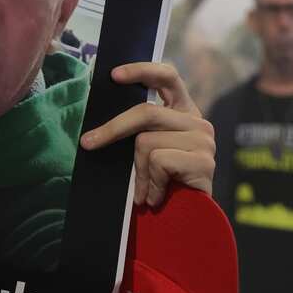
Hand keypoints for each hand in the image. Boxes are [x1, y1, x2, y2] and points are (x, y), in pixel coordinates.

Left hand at [79, 62, 215, 206]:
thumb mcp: (148, 150)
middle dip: (112, 129)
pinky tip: (156, 197)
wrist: (188, 221)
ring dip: (138, 172)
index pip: (168, 76)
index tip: (113, 75)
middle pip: (145, 113)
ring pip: (146, 142)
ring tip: (144, 191)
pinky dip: (150, 184)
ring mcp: (204, 140)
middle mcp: (198, 121)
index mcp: (184, 110)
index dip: (142, 70)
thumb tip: (99, 124)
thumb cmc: (162, 184)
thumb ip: (137, 130)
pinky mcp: (204, 162)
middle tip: (88, 143)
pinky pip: (158, 163)